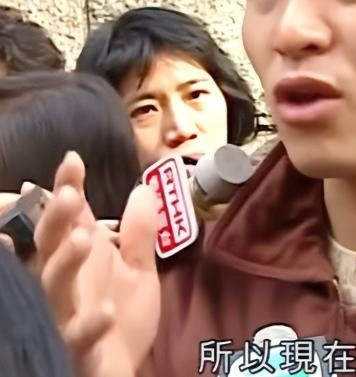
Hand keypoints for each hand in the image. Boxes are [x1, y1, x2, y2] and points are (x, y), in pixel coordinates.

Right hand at [34, 152, 159, 376]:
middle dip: (57, 220)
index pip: (69, 219)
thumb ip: (138, 234)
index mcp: (81, 259)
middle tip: (70, 195)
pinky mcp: (74, 349)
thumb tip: (144, 189)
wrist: (121, 372)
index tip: (73, 160)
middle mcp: (66, 283)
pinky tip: (106, 311)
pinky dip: (89, 325)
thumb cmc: (121, 319)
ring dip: (67, 261)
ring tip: (85, 237)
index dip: (67, 189)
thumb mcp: (137, 271)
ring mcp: (65, 315)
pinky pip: (77, 337)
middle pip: (51, 246)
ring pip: (53, 286)